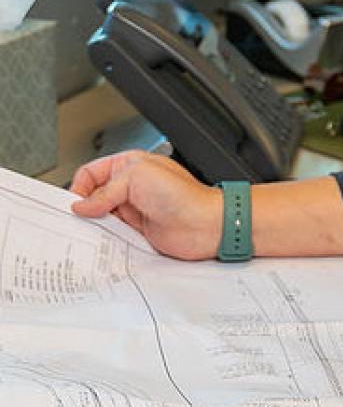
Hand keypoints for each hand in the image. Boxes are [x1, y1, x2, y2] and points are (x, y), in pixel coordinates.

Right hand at [70, 151, 221, 260]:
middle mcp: (131, 187)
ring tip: (91, 230)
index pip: (91, 172)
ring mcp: (134, 209)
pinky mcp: (138, 230)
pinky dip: (105, 239)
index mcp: (130, 165)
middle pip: (93, 197)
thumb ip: (105, 191)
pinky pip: (113, 234)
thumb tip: (82, 205)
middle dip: (84, 207)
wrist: (205, 225)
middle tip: (78, 219)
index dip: (79, 187)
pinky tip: (104, 241)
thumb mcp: (137, 178)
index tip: (74, 203)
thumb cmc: (184, 195)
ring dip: (95, 225)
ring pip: (101, 217)